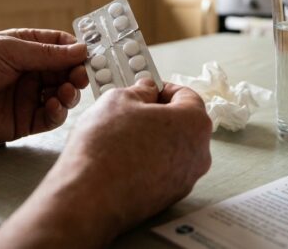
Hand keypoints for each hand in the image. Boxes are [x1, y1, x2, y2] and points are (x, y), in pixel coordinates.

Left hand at [0, 29, 87, 142]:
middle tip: (82, 78)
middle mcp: (30, 73)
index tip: (91, 56)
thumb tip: (81, 50)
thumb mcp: (10, 49)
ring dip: (69, 95)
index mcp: (26, 49)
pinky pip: (49, 119)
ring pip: (62, 97)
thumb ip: (47, 54)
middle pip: (66, 74)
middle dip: (77, 76)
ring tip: (65, 93)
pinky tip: (54, 107)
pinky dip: (57, 114)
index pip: (61, 48)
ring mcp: (27, 98)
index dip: (77, 52)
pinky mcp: (22, 122)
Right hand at [63, 80, 212, 228]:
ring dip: (152, 139)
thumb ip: (140, 91)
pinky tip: (122, 159)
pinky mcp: (168, 199)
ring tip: (121, 137)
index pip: (187, 95)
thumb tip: (146, 91)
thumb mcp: (118, 100)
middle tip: (131, 111)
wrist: (89, 198)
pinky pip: (162, 170)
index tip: (146, 89)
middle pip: (183, 124)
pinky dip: (147, 162)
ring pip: (172, 149)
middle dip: (158, 115)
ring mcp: (185, 180)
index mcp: (194, 124)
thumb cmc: (105, 149)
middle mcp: (198, 154)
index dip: (163, 88)